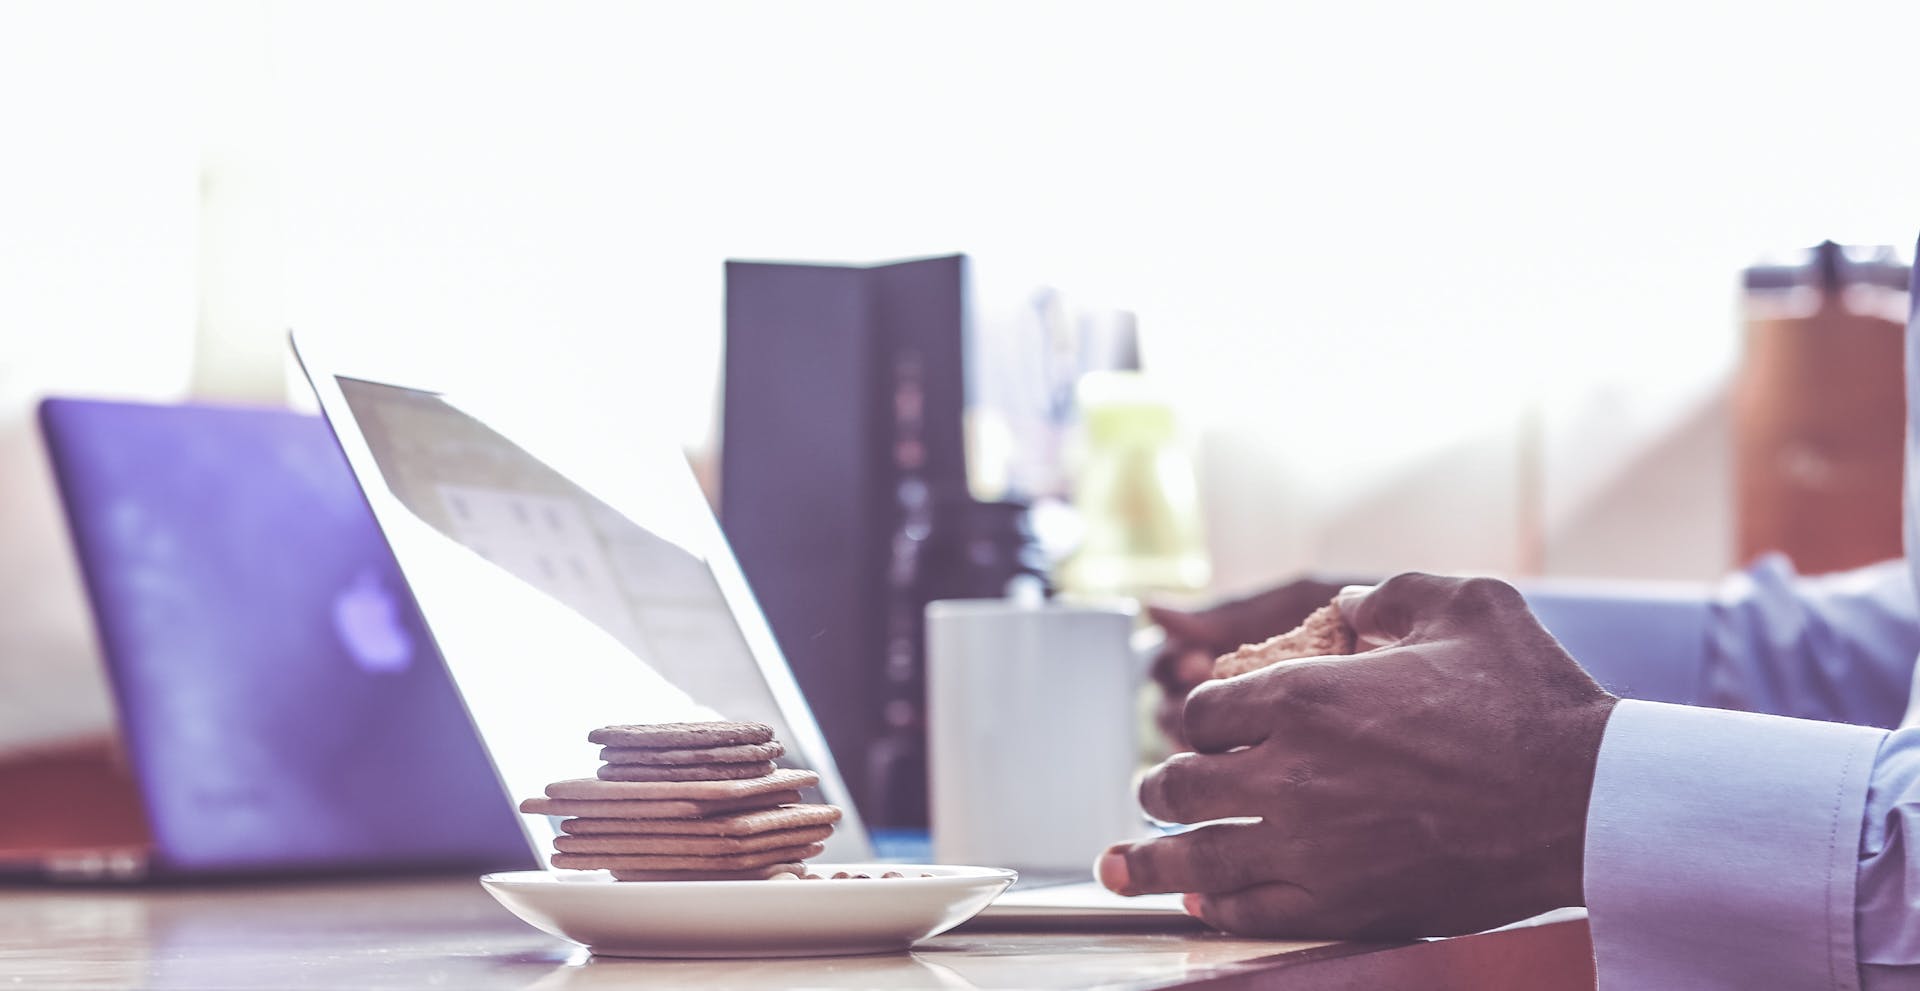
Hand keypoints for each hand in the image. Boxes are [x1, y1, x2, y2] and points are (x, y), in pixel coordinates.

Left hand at [1102, 573, 1617, 938]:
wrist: (1586, 799)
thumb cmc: (1531, 699)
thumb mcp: (1462, 604)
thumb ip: (1388, 596)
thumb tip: (1351, 611)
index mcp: (1306, 697)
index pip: (1203, 713)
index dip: (1196, 719)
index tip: (1204, 729)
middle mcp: (1291, 773)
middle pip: (1182, 787)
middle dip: (1161, 787)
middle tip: (1157, 791)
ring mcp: (1312, 848)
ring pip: (1198, 860)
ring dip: (1153, 861)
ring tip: (1126, 865)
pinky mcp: (1344, 905)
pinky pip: (1251, 915)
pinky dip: (1216, 912)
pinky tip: (1201, 909)